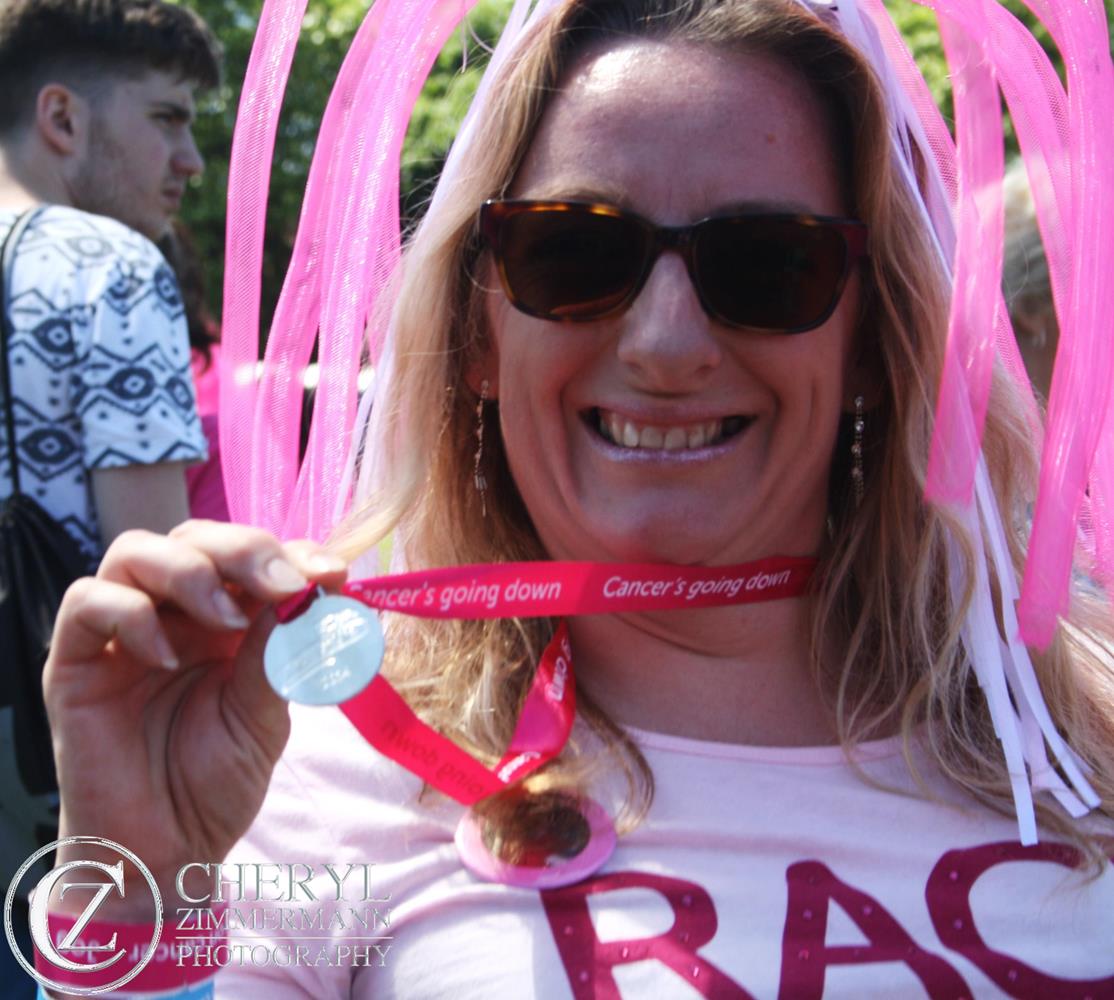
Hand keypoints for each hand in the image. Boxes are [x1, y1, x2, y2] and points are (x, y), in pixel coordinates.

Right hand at [42, 520, 348, 913]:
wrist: (165, 855)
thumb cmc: (217, 784)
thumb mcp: (266, 712)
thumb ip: (278, 650)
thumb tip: (313, 588)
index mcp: (225, 621)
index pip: (250, 557)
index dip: (290, 553)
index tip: (331, 574)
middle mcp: (173, 616)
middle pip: (194, 537)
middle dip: (244, 548)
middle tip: (284, 584)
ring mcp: (122, 634)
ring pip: (135, 551)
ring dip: (190, 570)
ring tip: (226, 621)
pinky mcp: (75, 662)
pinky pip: (85, 603)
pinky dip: (129, 613)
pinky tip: (166, 657)